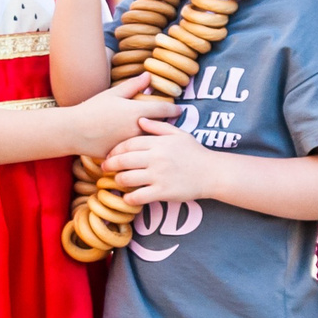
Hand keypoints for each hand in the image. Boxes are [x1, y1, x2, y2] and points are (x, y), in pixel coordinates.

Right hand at [70, 74, 177, 156]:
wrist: (74, 130)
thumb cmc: (92, 108)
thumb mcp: (113, 94)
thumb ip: (133, 85)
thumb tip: (149, 76)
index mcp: (137, 111)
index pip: (164, 110)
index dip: (174, 110)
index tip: (179, 111)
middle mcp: (137, 128)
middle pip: (160, 128)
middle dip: (166, 126)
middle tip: (172, 125)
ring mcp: (131, 144)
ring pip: (150, 142)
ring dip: (155, 139)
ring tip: (160, 139)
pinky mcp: (124, 155)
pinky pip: (136, 153)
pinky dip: (140, 151)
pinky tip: (143, 152)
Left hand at [104, 115, 219, 205]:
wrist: (213, 173)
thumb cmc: (195, 153)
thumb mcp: (179, 134)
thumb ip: (158, 126)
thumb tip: (140, 119)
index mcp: (158, 142)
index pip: (128, 144)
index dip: (115, 150)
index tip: (110, 155)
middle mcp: (156, 157)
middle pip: (123, 160)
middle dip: (109, 165)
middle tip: (104, 168)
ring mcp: (159, 175)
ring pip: (127, 178)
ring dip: (118, 181)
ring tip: (117, 181)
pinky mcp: (163, 192)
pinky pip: (138, 196)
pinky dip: (129, 198)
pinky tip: (128, 198)